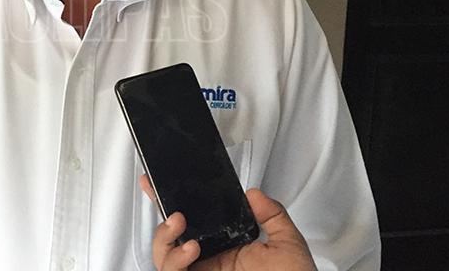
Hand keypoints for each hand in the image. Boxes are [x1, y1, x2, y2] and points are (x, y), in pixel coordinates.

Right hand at [140, 175, 315, 270]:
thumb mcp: (287, 245)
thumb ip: (273, 216)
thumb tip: (256, 195)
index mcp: (227, 248)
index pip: (196, 225)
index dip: (177, 206)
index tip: (166, 186)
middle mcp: (210, 262)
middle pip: (171, 238)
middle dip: (161, 216)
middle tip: (168, 204)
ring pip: (163, 256)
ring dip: (164, 237)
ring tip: (180, 224)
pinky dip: (174, 260)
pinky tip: (190, 250)